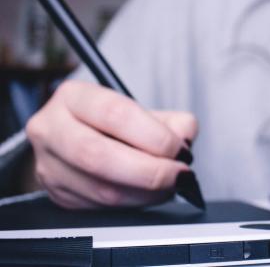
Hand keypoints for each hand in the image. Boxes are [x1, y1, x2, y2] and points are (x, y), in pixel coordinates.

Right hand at [26, 80, 197, 208]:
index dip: (154, 136)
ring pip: (101, 190)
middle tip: (178, 175)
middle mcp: (51, 129)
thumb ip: (171, 121)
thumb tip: (185, 137)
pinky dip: (134, 204)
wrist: (79, 140)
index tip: (180, 150)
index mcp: (74, 97)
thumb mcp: (142, 111)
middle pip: (99, 156)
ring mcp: (49, 165)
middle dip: (150, 171)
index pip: (115, 114)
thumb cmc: (115, 124)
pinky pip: (101, 208)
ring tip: (169, 186)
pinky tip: (149, 194)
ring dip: (146, 193)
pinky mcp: (58, 195)